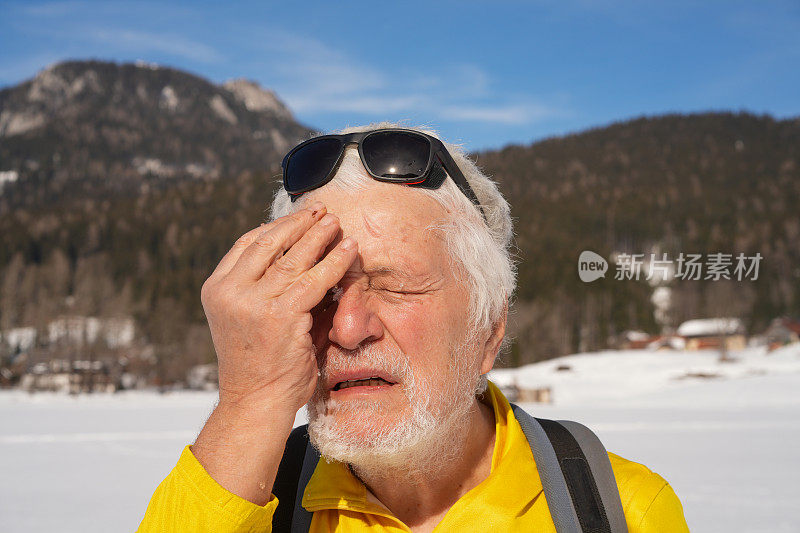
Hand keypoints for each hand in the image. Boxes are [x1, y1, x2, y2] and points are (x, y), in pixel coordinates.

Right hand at [200, 201, 357, 414]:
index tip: (297, 219)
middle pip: (268, 243)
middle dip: (298, 224)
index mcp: (216, 289)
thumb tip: (301, 256)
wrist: (255, 403)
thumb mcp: (250, 317)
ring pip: (293, 257)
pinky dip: (335, 261)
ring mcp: (252, 302)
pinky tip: (349, 249)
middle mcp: (230, 291)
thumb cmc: (258, 364)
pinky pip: (316, 279)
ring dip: (318, 235)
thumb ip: (266, 288)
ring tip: (335, 222)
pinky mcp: (280, 314)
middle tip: (320, 212)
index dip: (275, 227)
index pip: (246, 244)